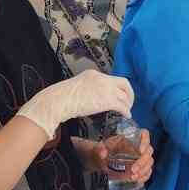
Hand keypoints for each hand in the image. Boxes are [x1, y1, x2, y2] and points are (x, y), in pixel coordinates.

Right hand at [16, 71, 134, 137]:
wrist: (60, 100)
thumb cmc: (63, 97)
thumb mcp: (78, 86)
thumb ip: (88, 88)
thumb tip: (93, 98)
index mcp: (94, 74)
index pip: (111, 78)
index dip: (117, 88)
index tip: (119, 95)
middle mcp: (102, 78)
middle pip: (124, 83)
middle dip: (129, 93)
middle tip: (128, 102)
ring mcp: (106, 88)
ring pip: (124, 95)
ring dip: (128, 103)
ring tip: (127, 110)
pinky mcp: (107, 100)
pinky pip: (122, 106)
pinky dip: (126, 111)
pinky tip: (126, 115)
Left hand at [102, 130, 152, 182]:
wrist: (98, 162)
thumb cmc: (99, 152)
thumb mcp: (97, 149)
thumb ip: (99, 149)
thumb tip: (103, 152)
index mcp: (129, 138)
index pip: (144, 134)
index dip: (145, 141)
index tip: (140, 151)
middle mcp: (137, 146)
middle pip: (148, 151)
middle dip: (142, 162)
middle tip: (133, 170)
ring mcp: (139, 158)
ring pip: (149, 162)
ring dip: (143, 170)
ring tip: (133, 177)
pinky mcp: (139, 168)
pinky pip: (147, 171)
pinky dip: (144, 176)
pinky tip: (137, 180)